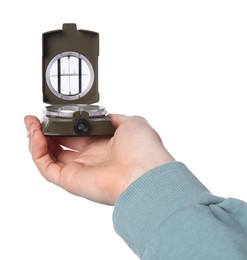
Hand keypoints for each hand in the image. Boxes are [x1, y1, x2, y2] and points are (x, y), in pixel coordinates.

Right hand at [24, 114, 173, 204]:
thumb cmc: (143, 148)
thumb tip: (105, 116)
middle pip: (62, 145)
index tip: (55, 113)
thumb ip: (115, 118)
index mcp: (104, 144)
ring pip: (50, 156)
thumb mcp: (131, 122)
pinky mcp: (70, 180)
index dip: (65, 124)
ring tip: (32, 124)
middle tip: (38, 119)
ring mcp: (80, 169)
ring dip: (38, 139)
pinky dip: (37, 151)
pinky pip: (47, 166)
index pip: (78, 134)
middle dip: (48, 131)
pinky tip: (37, 136)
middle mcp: (91, 158)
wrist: (145, 172)